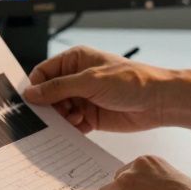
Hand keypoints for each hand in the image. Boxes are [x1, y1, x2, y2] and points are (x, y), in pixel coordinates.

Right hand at [22, 46, 173, 132]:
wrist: (158, 102)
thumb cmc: (131, 81)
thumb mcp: (90, 81)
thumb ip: (59, 88)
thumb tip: (31, 93)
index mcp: (75, 60)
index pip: (43, 73)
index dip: (36, 87)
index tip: (32, 102)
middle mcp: (77, 79)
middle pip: (48, 95)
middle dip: (49, 107)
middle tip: (54, 115)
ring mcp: (83, 98)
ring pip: (58, 112)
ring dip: (62, 119)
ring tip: (76, 118)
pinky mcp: (91, 116)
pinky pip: (72, 125)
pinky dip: (72, 128)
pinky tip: (82, 126)